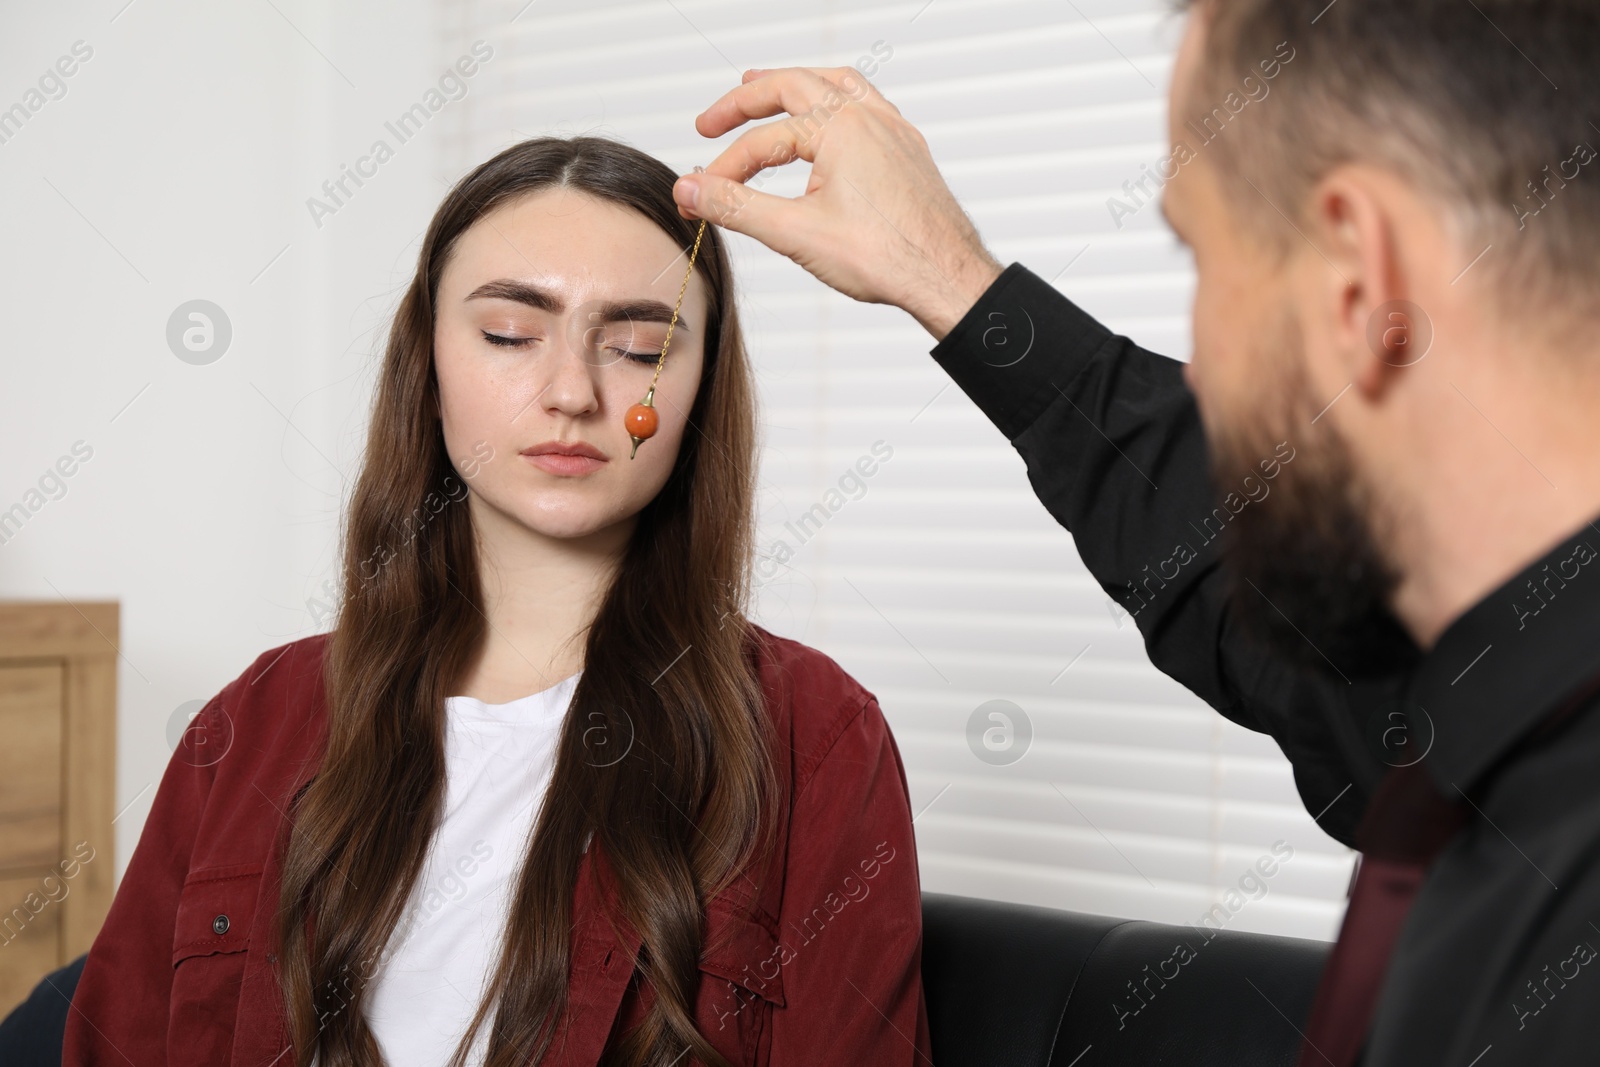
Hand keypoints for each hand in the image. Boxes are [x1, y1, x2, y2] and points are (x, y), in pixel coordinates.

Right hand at [674, 66, 1004, 340]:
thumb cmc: (889, 257)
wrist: (947, 278)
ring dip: (794, 88)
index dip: (722, 169)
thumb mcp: (796, 233)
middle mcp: (869, 117)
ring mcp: (892, 131)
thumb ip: (736, 206)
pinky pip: (867, 107)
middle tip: (711, 123)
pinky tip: (828, 120)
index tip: (700, 195)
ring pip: (835, 87)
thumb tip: (690, 188)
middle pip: (793, 88)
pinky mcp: (907, 151)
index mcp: (839, 127)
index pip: (762, 142)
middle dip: (746, 104)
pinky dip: (834, 104)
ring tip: (764, 89)